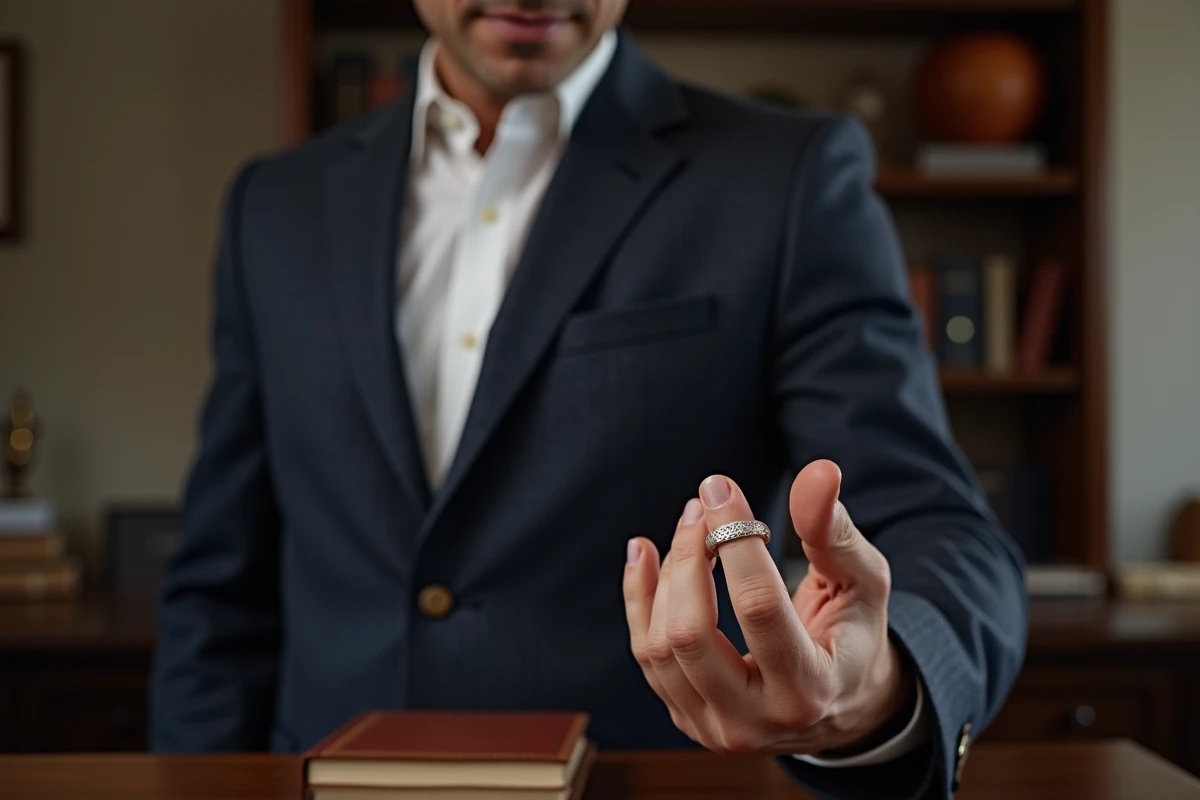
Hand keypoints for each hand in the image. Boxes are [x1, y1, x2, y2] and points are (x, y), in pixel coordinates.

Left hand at [623, 460, 913, 755]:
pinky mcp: (685, 716)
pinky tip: (645, 553)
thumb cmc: (853, 634)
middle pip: (691, 632)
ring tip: (690, 525)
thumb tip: (820, 472)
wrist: (841, 705)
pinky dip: (638, 596)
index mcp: (808, 688)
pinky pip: (645, 653)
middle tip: (702, 505)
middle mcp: (754, 721)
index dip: (734, 540)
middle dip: (689, 556)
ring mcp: (713, 726)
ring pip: (659, 644)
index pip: (758, 607)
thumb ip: (834, 531)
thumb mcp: (862, 582)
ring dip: (667, 572)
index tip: (720, 489)